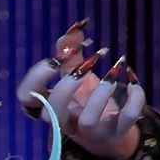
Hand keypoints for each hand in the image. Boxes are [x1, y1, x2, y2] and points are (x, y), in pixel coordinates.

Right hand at [15, 19, 145, 159]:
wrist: (111, 133)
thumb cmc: (87, 101)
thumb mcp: (77, 77)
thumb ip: (71, 53)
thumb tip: (76, 26)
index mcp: (51, 105)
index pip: (26, 98)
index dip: (35, 79)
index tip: (53, 61)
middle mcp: (66, 122)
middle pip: (51, 113)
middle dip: (65, 87)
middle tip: (84, 66)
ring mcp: (91, 131)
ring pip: (87, 119)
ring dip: (100, 92)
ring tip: (114, 70)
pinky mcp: (116, 132)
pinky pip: (125, 119)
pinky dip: (133, 99)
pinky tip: (133, 82)